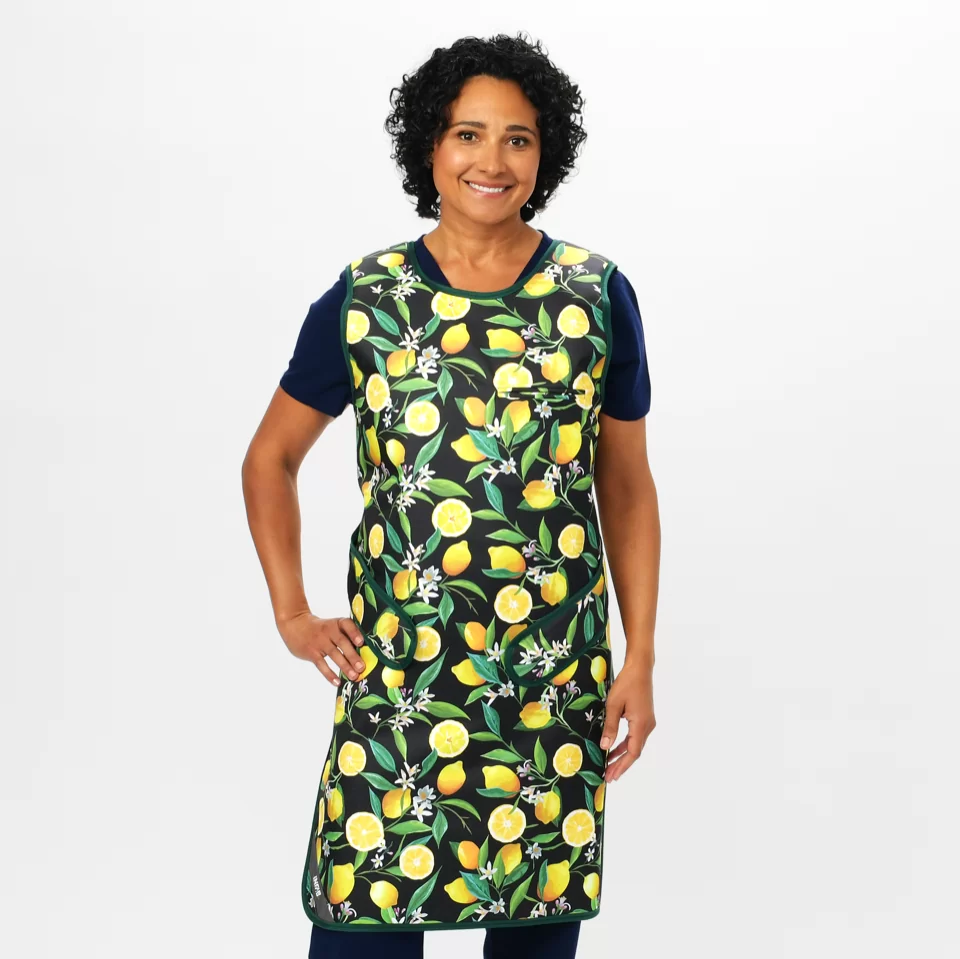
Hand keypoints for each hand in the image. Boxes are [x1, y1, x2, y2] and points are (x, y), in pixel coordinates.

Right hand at [277, 612, 366, 686]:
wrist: (295, 624)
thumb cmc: (320, 628)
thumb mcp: (331, 625)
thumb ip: (345, 635)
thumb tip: (363, 652)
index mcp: (336, 623)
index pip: (346, 625)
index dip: (354, 633)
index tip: (361, 642)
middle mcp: (328, 631)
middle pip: (342, 642)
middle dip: (353, 655)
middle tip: (362, 667)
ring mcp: (319, 642)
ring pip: (333, 654)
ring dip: (345, 666)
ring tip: (354, 676)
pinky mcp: (311, 653)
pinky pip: (321, 665)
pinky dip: (329, 674)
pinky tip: (337, 682)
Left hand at [599, 658, 655, 781]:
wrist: (640, 668)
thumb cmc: (626, 683)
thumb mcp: (614, 705)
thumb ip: (610, 727)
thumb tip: (604, 747)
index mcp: (641, 725)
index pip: (632, 752)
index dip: (621, 766)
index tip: (611, 776)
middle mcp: (647, 726)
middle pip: (635, 751)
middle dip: (621, 764)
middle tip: (608, 776)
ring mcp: (648, 722)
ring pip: (635, 744)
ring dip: (622, 754)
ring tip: (609, 765)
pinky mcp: (645, 717)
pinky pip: (635, 736)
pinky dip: (625, 743)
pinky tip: (615, 747)